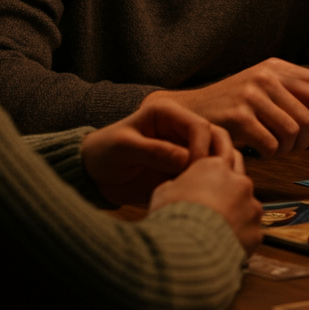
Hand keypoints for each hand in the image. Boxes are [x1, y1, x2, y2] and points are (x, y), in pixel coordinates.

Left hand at [82, 98, 239, 205]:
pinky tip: (194, 195)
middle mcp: (181, 128)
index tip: (194, 169)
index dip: (202, 147)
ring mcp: (185, 148)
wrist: (92, 175)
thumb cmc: (103, 154)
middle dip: (215, 159)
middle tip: (206, 182)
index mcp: (167, 113)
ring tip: (199, 190)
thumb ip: (155, 151)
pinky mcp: (184, 167)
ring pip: (216, 156)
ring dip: (214, 172)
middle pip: (215, 139)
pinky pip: (205, 173)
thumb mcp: (124, 148)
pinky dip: (205, 183)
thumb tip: (188, 160)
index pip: (199, 126)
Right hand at [141, 59, 308, 157]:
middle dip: (307, 138)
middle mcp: (266, 76)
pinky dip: (272, 154)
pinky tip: (262, 152)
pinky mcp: (239, 115)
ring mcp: (252, 94)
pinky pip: (273, 144)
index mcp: (276, 67)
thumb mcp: (265, 93)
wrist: (187, 111)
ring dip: (289, 149)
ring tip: (277, 150)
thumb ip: (296, 99)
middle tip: (295, 148)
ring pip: (293, 131)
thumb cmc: (231, 106)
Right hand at [149, 155, 261, 253]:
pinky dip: (239, 237)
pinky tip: (222, 245)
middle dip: (230, 188)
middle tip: (215, 202)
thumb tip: (180, 188)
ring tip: (213, 231)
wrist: (187, 247)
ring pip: (246, 207)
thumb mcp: (164, 192)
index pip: (224, 152)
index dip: (219, 162)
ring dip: (234, 215)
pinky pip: (249, 232)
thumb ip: (179, 184)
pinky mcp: (257, 230)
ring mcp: (251, 206)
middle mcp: (239, 182)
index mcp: (216, 167)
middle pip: (238, 179)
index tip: (216, 169)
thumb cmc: (172, 216)